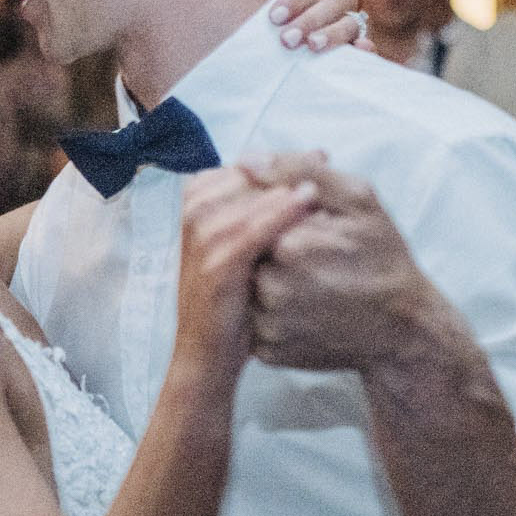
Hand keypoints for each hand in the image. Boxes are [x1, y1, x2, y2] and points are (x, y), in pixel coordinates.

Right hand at [173, 167, 321, 370]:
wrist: (207, 358)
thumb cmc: (232, 303)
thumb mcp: (242, 251)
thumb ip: (261, 212)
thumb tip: (302, 175)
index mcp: (197, 208)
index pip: (238, 168)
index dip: (279, 160)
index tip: (319, 157)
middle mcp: (193, 219)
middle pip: (239, 178)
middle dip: (282, 168)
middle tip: (323, 161)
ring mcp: (199, 244)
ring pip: (242, 201)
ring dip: (282, 188)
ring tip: (318, 183)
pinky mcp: (214, 269)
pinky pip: (247, 233)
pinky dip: (277, 215)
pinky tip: (306, 207)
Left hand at [238, 155, 446, 371]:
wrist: (404, 329)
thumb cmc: (384, 258)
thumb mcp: (358, 200)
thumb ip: (300, 171)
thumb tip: (246, 161)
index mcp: (291, 243)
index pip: (250, 215)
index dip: (272, 214)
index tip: (303, 224)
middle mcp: (274, 288)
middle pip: (246, 251)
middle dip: (269, 247)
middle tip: (310, 256)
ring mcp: (270, 324)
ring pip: (245, 285)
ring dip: (266, 278)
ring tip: (309, 281)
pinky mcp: (270, 350)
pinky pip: (252, 320)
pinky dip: (269, 310)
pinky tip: (303, 306)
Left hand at [270, 0, 364, 51]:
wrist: (281, 43)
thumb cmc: (276, 14)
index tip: (274, 17)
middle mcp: (340, 1)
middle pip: (336, 2)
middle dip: (311, 20)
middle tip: (287, 39)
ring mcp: (352, 24)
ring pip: (352, 24)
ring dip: (334, 34)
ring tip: (312, 45)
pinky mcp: (357, 48)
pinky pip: (367, 46)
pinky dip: (367, 47)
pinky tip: (360, 47)